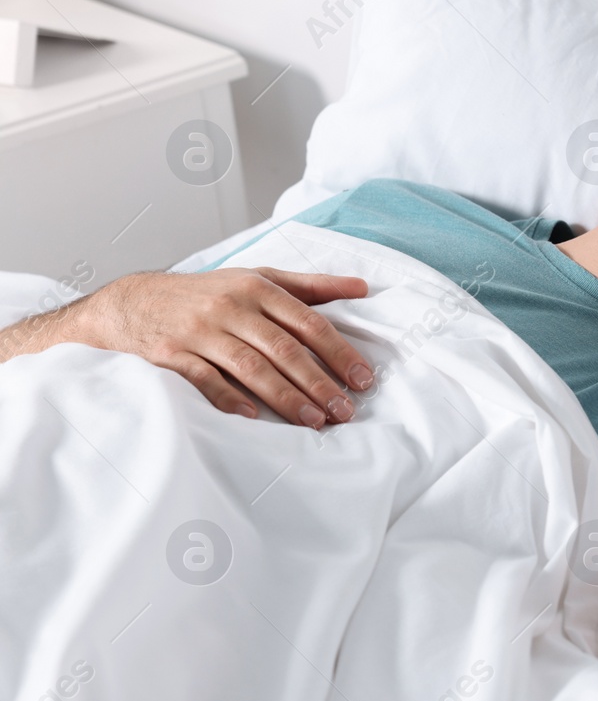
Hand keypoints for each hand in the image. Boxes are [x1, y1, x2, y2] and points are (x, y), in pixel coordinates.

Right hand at [72, 267, 371, 426]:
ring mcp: (200, 330)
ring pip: (250, 366)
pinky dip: (228, 397)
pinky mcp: (171, 353)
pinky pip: (204, 378)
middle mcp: (231, 307)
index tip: (363, 379)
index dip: (339, 352)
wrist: (133, 302)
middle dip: (319, 382)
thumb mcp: (257, 279)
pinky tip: (253, 417)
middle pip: (284, 349)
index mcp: (257, 288)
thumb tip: (362, 288)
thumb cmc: (208, 294)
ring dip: (285, 397)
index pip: (308, 322)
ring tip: (314, 421)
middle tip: (345, 411)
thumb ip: (310, 286)